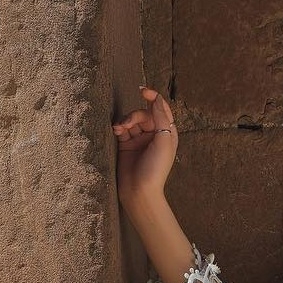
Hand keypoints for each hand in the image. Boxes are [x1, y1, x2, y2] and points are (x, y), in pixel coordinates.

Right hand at [113, 87, 178, 207]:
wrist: (139, 191)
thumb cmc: (155, 169)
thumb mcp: (164, 142)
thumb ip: (161, 119)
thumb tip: (157, 98)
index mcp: (167, 134)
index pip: (161, 109)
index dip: (153, 97)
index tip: (142, 91)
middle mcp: (154, 135)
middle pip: (143, 114)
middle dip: (135, 115)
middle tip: (128, 124)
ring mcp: (139, 140)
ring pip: (131, 120)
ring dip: (125, 121)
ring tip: (119, 129)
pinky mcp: (126, 145)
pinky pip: (121, 129)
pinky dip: (118, 127)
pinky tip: (115, 130)